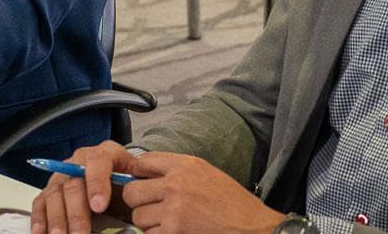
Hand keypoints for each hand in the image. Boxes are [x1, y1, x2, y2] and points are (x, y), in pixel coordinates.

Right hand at [31, 140, 138, 233]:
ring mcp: (62, 176)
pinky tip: (41, 233)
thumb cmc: (129, 185)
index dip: (97, 183)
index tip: (100, 206)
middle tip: (80, 233)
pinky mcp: (51, 190)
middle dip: (76, 212)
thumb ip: (138, 189)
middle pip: (73, 183)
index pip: (98, 162)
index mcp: (105, 154)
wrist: (120, 183)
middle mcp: (79, 162)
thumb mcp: (139, 183)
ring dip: (57, 220)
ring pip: (54, 195)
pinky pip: (40, 203)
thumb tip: (139, 201)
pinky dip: (40, 219)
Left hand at [120, 152, 284, 233]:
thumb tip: (147, 176)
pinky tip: (175, 232)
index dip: (139, 175)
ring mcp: (174, 209)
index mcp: (186, 165)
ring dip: (148, 223)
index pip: (143, 162)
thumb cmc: (235, 206)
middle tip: (152, 210)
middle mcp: (177, 184)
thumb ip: (178, 172)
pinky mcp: (174, 230)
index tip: (143, 184)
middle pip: (132, 191)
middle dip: (139, 203)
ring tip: (168, 224)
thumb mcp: (208, 175)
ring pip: (138, 216)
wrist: (255, 229)